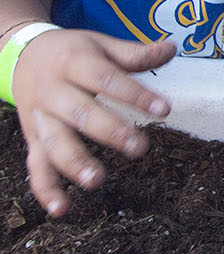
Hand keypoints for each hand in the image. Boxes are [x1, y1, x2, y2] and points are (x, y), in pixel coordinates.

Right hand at [11, 28, 175, 216]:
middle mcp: (53, 92)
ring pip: (55, 142)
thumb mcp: (100, 44)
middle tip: (140, 149)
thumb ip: (133, 53)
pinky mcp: (33, 138)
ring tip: (97, 181)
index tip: (164, 109)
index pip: (106, 79)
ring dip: (74, 164)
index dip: (135, 94)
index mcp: (74, 63)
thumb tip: (172, 49)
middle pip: (80, 113)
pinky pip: (36, 165)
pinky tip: (60, 209)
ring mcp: (40, 117)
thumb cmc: (72, 52)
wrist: (21, 55)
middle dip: (110, 132)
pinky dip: (45, 189)